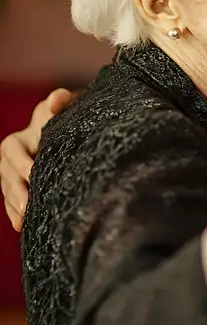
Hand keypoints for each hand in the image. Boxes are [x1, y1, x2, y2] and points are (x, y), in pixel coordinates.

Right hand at [0, 88, 74, 230]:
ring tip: (24, 219)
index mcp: (25, 134)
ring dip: (13, 204)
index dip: (19, 162)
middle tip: (27, 205)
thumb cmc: (76, 113)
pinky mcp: (24, 184)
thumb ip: (62, 100)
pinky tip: (22, 225)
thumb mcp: (71, 103)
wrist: (81, 126)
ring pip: (7, 187)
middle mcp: (17, 152)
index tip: (31, 174)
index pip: (13, 149)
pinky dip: (15, 212)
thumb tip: (55, 102)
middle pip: (6, 172)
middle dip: (15, 189)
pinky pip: (12, 199)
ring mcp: (17, 169)